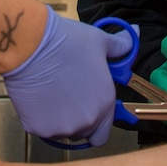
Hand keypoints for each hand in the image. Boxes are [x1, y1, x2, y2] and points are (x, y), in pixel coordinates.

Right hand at [1, 4, 131, 145]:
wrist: (31, 46)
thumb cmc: (68, 42)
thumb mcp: (100, 41)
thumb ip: (121, 46)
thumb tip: (136, 32)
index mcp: (105, 104)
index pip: (105, 132)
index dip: (98, 121)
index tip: (89, 106)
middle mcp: (86, 121)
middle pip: (84, 133)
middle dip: (79, 120)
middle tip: (69, 97)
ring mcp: (61, 128)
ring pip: (62, 132)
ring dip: (60, 120)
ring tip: (52, 94)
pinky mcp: (37, 128)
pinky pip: (42, 129)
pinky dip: (40, 118)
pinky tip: (38, 97)